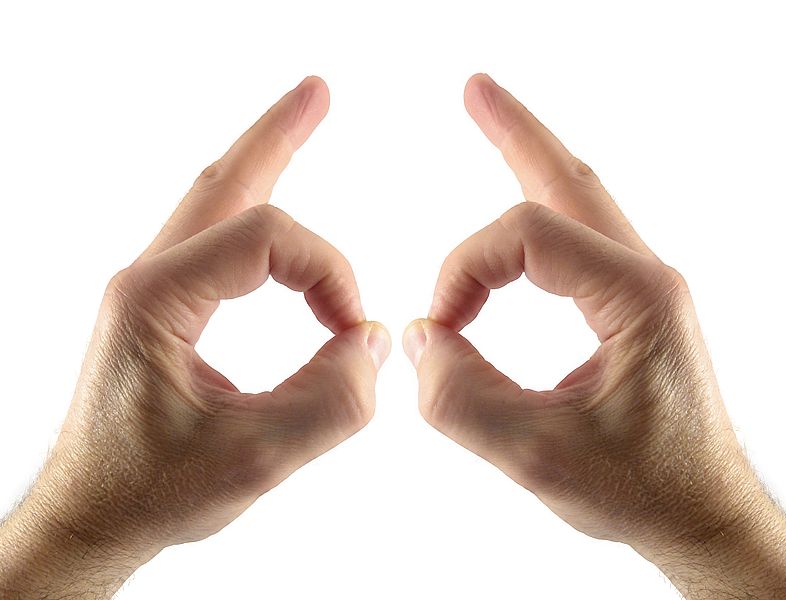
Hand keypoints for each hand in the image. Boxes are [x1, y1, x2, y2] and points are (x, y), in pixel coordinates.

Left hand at [0, 76, 389, 597]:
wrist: (91, 518)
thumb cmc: (153, 492)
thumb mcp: (254, 460)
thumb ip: (330, 401)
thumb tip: (374, 341)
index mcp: (156, 299)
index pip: (266, 239)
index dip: (330, 272)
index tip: (357, 331)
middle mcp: (146, 279)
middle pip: (223, 180)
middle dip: (276, 135)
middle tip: (318, 91)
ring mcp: (149, 290)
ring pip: (211, 201)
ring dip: (260, 161)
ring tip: (299, 122)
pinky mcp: (159, 309)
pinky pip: (211, 240)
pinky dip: (250, 213)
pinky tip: (271, 212)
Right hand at [403, 74, 785, 598]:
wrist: (700, 514)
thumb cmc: (642, 490)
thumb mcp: (540, 457)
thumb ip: (464, 400)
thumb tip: (420, 340)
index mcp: (636, 296)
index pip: (527, 237)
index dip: (464, 269)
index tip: (437, 327)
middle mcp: (647, 277)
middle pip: (571, 180)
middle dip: (518, 133)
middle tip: (475, 90)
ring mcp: (644, 288)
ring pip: (582, 201)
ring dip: (533, 161)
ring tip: (494, 120)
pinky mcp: (634, 308)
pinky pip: (583, 240)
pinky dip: (544, 214)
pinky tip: (521, 216)